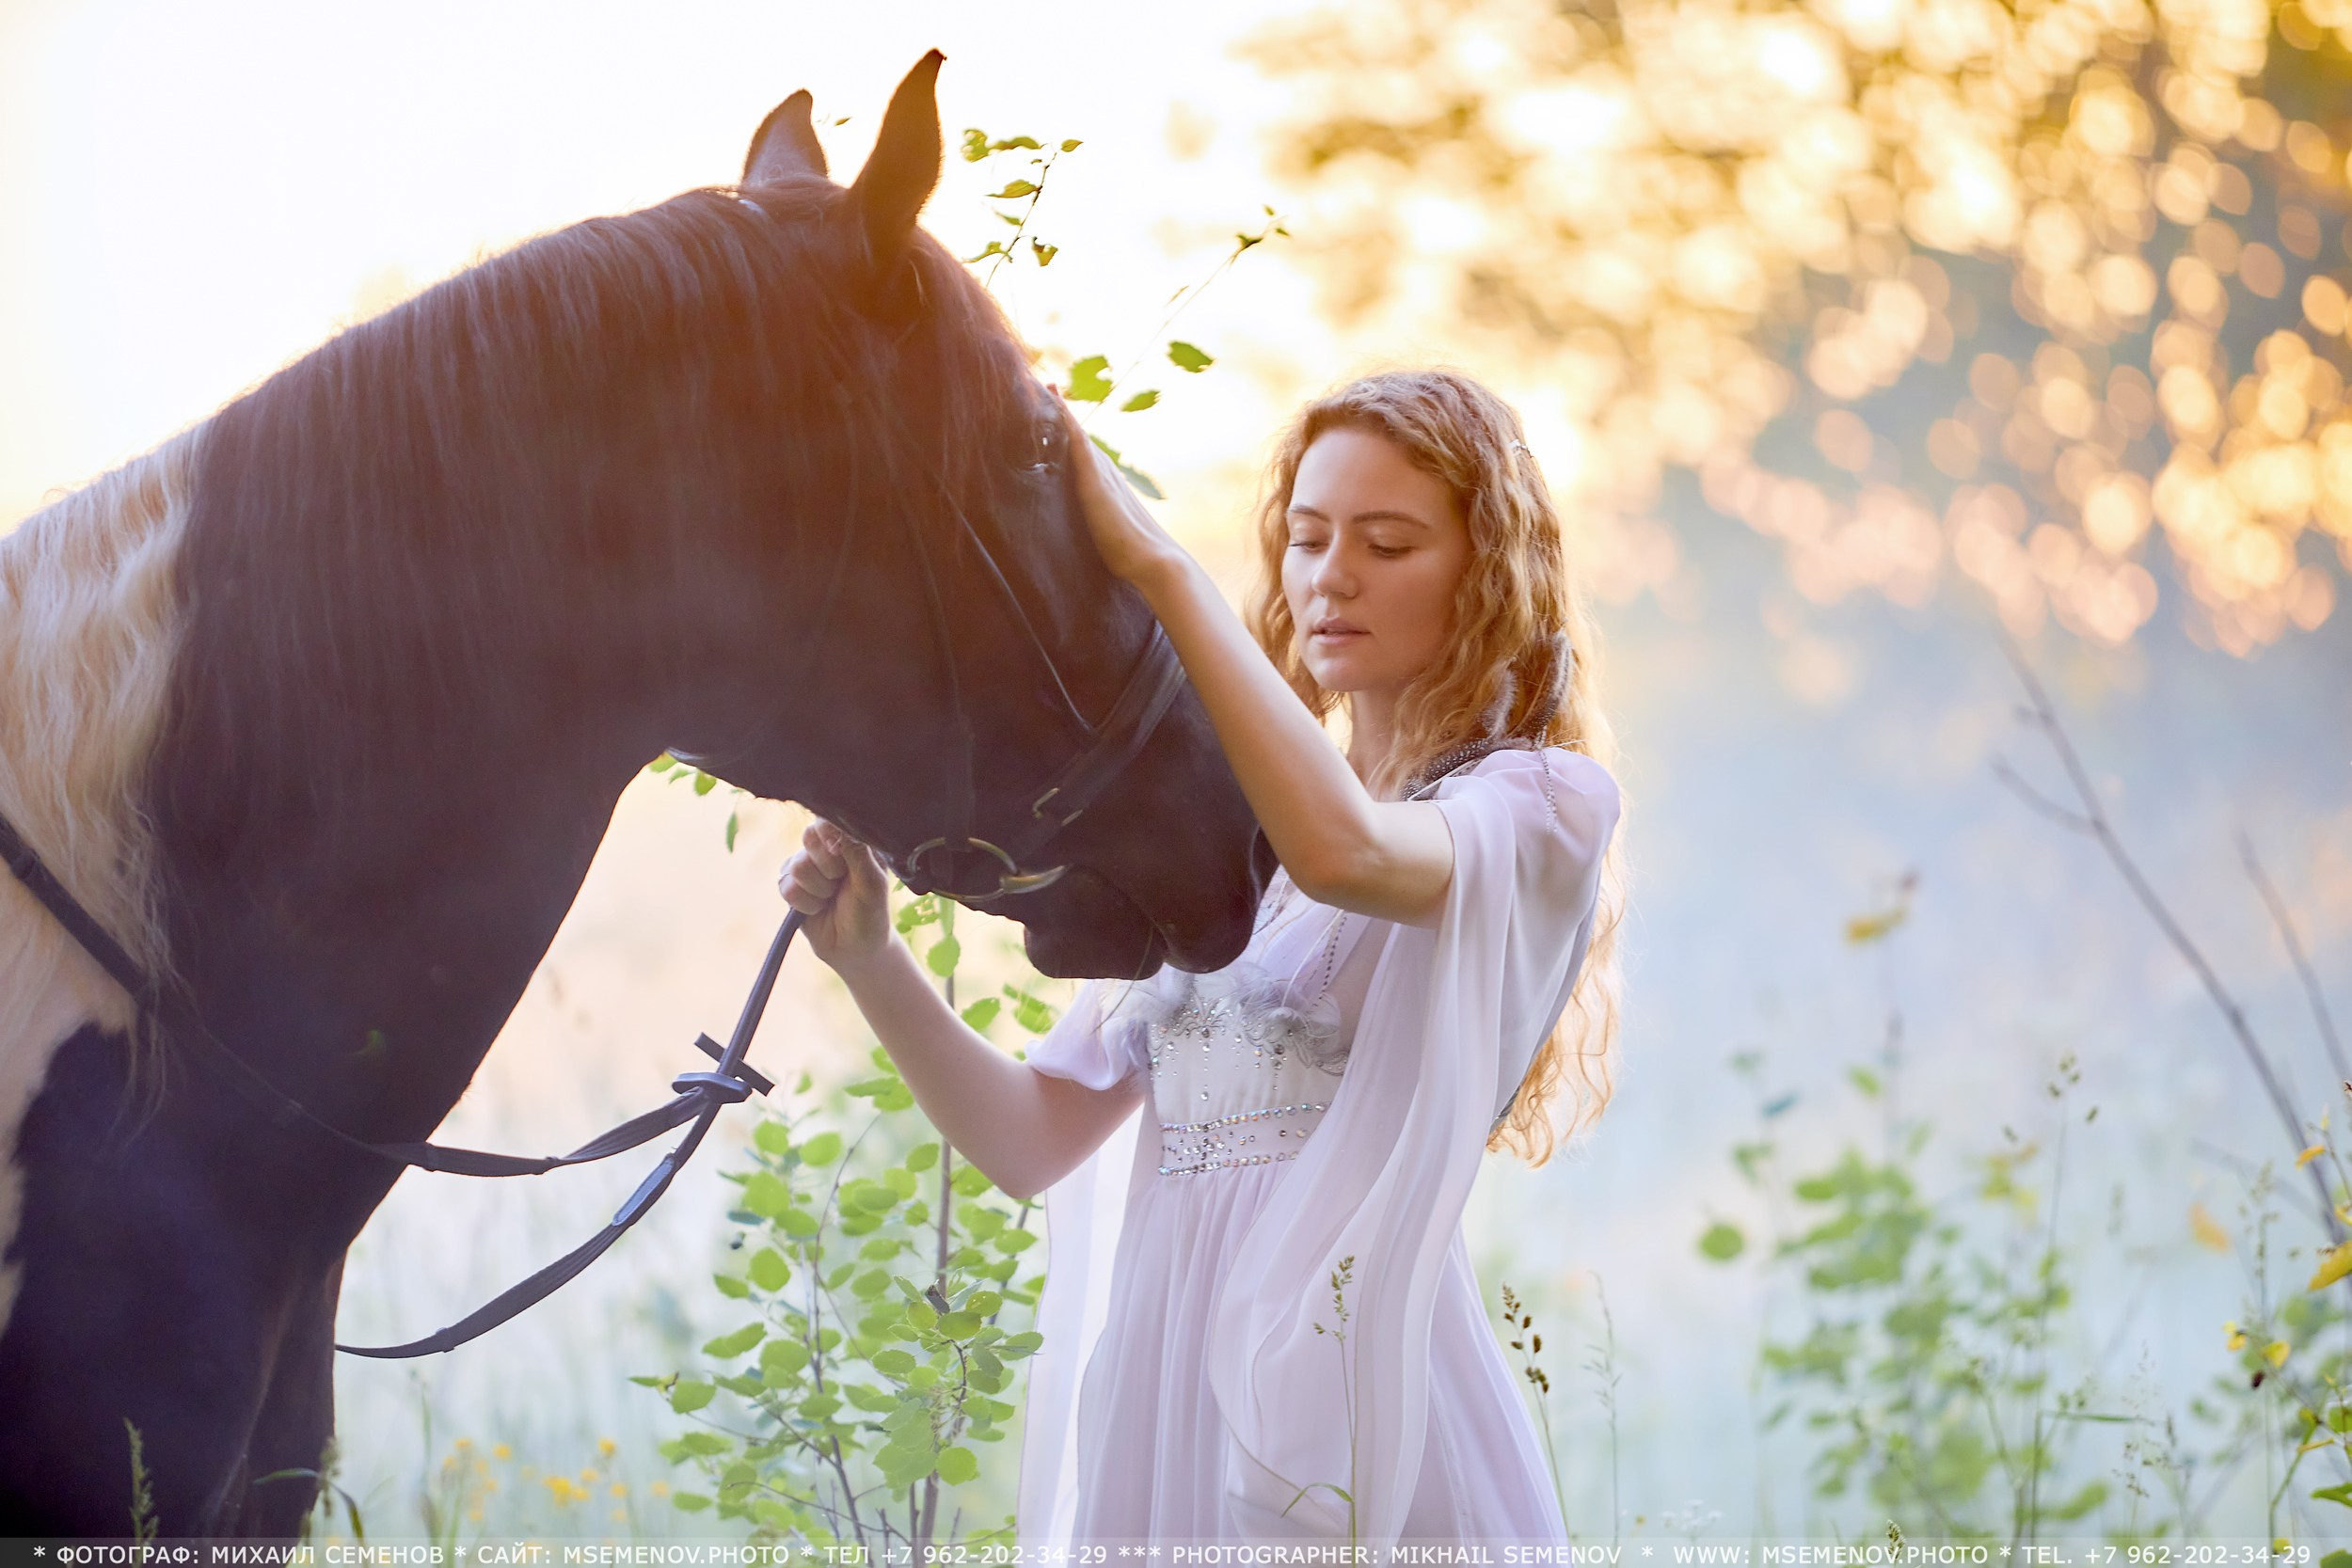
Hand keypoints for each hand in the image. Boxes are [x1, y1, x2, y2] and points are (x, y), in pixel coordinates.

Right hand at [778, 818, 894, 975]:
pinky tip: (819, 908)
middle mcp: (826, 847)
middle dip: (828, 868)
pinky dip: (806, 903)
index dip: (830, 835)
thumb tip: (834, 822)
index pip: (829, 819)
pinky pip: (786, 887)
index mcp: (852, 840)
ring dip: (819, 890)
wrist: (854, 949)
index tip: (841, 855)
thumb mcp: (871, 883)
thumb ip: (856, 851)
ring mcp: (805, 865)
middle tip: (842, 883)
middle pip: (809, 837)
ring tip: (832, 898)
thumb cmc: (871, 913)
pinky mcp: (789, 885)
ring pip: (797, 866)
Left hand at [1058, 393, 1186, 584]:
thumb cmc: (1133, 558)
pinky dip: (1066, 420)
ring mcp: (1101, 473)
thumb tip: (1088, 544)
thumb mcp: (1106, 540)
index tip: (1053, 413)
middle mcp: (1104, 473)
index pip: (1081, 455)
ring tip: (1044, 385)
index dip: (1068, 434)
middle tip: (1044, 386)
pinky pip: (1077, 440)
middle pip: (1078, 437)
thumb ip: (1097, 533)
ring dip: (1061, 410)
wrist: (1155, 561)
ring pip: (1077, 433)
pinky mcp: (1095, 479)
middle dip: (1061, 413)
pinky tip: (1054, 400)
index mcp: (1104, 487)